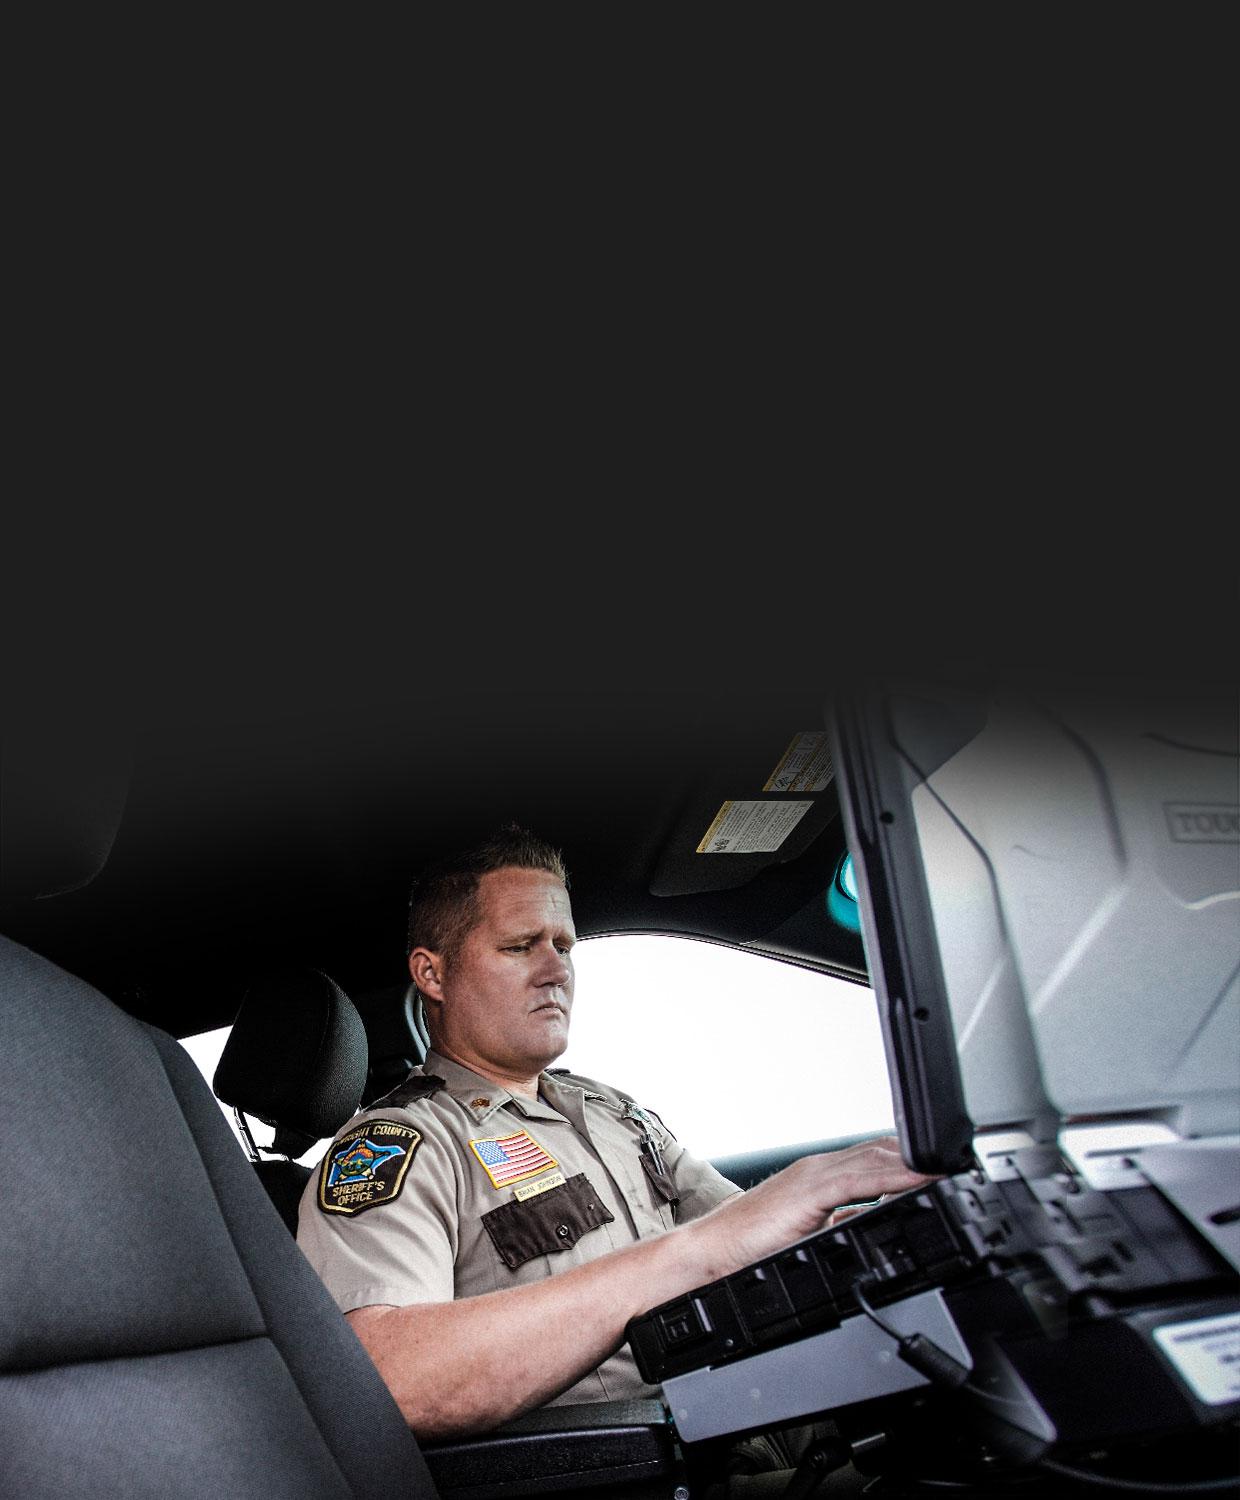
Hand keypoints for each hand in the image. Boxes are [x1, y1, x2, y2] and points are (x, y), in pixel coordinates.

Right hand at [689, 1137, 937, 1278]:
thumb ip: (841, 1223)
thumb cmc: (753, 1245)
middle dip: (923, 1155)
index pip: (879, 1159)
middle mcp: (821, 1168)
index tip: (946, 1166)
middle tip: (963, 1161)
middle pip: (885, 1151)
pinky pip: (861, 1179)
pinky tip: (920, 1180)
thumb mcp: (811, 1233)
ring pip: (878, 1159)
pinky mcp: (810, 1191)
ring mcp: (816, 1176)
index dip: (914, 1160)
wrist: (712, 1252)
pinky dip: (895, 1177)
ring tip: (952, 1168)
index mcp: (823, 1176)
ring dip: (917, 1163)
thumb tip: (873, 1226)